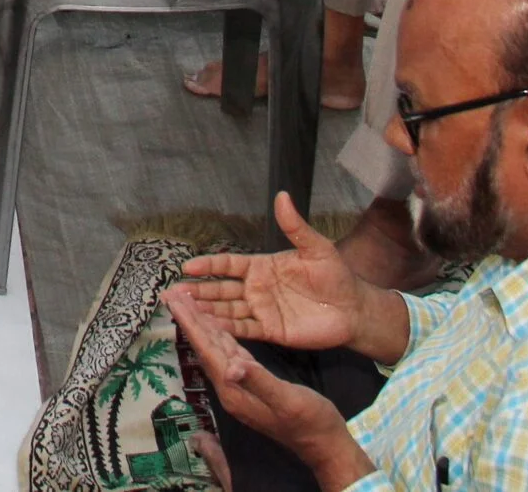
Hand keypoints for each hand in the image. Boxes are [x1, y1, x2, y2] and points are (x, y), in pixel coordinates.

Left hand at [165, 285, 371, 485]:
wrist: (324, 443)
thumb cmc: (309, 422)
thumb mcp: (286, 400)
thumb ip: (259, 382)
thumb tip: (231, 367)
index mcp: (234, 389)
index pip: (207, 350)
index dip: (191, 324)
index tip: (174, 300)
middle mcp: (231, 387)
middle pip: (205, 347)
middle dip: (189, 320)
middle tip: (172, 294)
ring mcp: (241, 385)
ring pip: (216, 349)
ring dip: (202, 325)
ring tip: (188, 304)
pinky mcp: (252, 382)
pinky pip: (230, 353)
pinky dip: (220, 336)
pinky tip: (216, 327)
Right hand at [177, 193, 371, 351]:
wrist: (354, 309)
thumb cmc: (335, 275)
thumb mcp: (315, 247)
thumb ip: (294, 226)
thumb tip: (282, 196)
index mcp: (262, 267)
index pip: (228, 264)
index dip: (208, 265)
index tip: (187, 266)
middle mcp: (256, 288)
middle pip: (221, 289)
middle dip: (197, 290)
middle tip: (173, 293)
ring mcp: (262, 310)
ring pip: (227, 310)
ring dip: (206, 310)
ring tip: (184, 311)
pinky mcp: (271, 330)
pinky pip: (244, 329)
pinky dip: (226, 328)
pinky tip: (209, 328)